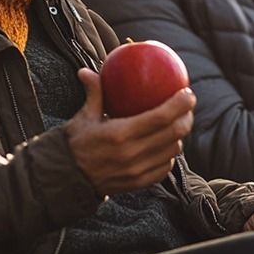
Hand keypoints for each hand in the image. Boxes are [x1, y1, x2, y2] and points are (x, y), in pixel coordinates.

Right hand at [63, 68, 194, 195]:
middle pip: (173, 134)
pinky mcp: (139, 183)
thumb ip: (93, 92)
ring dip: (179, 135)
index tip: (188, 93)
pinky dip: (169, 154)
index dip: (179, 104)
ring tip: (178, 122)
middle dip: (186, 117)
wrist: (65, 179)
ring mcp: (137, 171)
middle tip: (187, 105)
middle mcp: (132, 154)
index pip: (160, 117)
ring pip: (172, 150)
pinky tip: (166, 144)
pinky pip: (164, 167)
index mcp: (120, 134)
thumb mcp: (83, 116)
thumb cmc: (75, 143)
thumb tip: (87, 70)